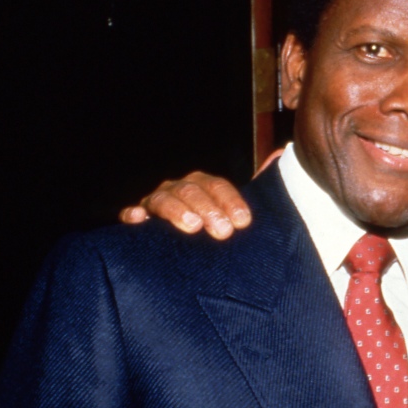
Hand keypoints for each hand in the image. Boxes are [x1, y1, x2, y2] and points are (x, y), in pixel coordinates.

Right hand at [119, 172, 250, 239]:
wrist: (186, 246)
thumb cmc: (216, 231)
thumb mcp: (233, 218)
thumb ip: (249, 201)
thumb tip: (275, 161)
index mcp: (203, 185)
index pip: (217, 186)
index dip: (231, 201)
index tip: (243, 222)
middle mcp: (180, 189)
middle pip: (192, 190)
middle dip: (209, 209)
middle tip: (223, 232)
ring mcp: (157, 202)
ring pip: (164, 199)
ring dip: (178, 210)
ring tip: (193, 226)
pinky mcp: (137, 219)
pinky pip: (131, 214)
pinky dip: (134, 215)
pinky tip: (138, 220)